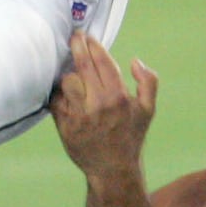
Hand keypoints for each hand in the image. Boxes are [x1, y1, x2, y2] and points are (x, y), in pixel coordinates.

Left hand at [50, 33, 157, 176]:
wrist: (113, 169)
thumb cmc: (131, 136)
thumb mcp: (148, 109)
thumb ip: (149, 81)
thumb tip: (134, 61)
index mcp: (119, 97)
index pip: (102, 62)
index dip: (94, 46)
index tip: (88, 37)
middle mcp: (98, 104)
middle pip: (82, 66)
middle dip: (77, 47)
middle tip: (75, 38)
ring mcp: (80, 116)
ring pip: (67, 81)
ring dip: (70, 74)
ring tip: (73, 72)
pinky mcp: (65, 126)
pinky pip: (56, 100)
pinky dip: (60, 94)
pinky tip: (65, 92)